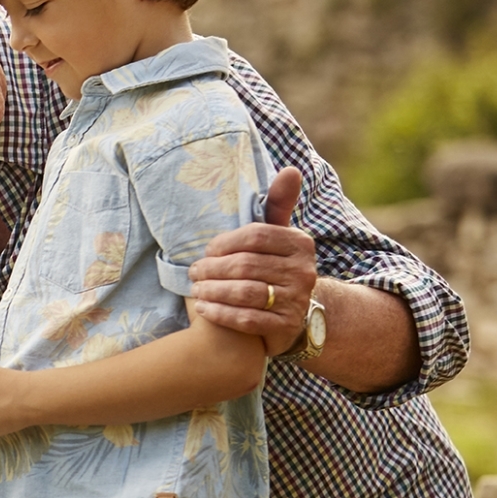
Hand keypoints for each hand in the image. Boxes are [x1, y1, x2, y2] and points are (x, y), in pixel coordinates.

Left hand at [189, 166, 315, 355]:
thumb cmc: (275, 265)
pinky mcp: (286, 327)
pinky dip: (221, 313)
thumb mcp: (279, 235)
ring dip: (212, 291)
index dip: (224, 243)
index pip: (254, 236)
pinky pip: (247, 319)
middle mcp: (304, 272)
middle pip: (245, 265)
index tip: (206, 250)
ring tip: (195, 289)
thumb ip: (278, 204)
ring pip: (245, 292)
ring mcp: (296, 301)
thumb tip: (290, 170)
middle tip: (193, 272)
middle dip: (212, 269)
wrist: (295, 313)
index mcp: (300, 243)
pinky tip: (204, 309)